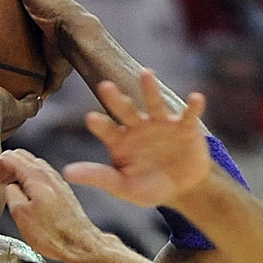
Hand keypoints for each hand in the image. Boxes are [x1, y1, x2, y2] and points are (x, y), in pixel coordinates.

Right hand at [0, 148, 103, 261]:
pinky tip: (23, 196)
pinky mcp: (62, 192)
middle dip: (2, 168)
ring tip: (5, 189)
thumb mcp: (20, 214)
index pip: (7, 157)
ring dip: (14, 173)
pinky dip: (26, 180)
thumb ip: (10, 193)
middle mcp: (49, 174)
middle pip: (19, 156)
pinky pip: (40, 177)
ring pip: (30, 165)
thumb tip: (9, 187)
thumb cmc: (53, 234)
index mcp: (36, 175)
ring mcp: (57, 182)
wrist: (80, 245)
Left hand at [62, 69, 211, 207]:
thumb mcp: (123, 187)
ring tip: (145, 74)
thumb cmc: (149, 187)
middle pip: (125, 109)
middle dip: (116, 98)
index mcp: (120, 139)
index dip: (99, 124)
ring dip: (149, 89)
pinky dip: (193, 106)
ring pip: (154, 103)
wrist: (183, 188)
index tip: (90, 119)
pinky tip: (196, 98)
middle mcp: (138, 126)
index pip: (106, 129)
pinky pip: (189, 114)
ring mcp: (162, 123)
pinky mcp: (185, 126)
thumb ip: (99, 177)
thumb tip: (67, 173)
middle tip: (104, 86)